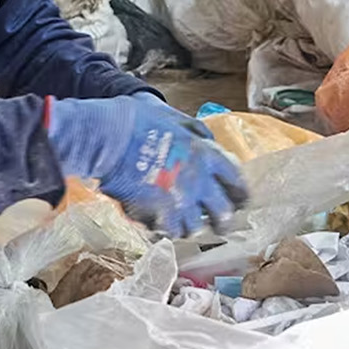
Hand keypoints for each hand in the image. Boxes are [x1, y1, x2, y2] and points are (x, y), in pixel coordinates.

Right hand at [46, 93, 248, 237]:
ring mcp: (180, 200)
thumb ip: (195, 132)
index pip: (236, 180)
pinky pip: (169, 232)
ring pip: (196, 227)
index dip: (240, 193)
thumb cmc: (136, 119)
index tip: (239, 200)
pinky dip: (164, 230)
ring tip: (180, 223)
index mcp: (206, 153)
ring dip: (189, 226)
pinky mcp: (158, 215)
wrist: (108, 136)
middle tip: (217, 225)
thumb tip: (206, 141)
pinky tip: (157, 224)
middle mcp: (199, 180)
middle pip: (223, 213)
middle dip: (222, 221)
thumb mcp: (174, 116)